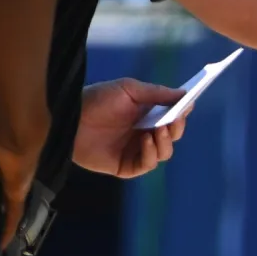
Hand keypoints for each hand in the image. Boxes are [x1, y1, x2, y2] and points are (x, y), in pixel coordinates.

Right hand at [0, 73, 49, 251]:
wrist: (17, 122)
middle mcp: (11, 166)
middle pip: (6, 187)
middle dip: (4, 199)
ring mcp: (18, 179)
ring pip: (12, 204)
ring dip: (7, 218)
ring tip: (0, 236)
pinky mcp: (17, 190)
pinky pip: (12, 215)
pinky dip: (8, 229)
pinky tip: (5, 246)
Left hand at [74, 78, 188, 178]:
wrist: (69, 118)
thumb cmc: (97, 99)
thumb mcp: (129, 89)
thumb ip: (156, 93)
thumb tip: (184, 94)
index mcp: (147, 115)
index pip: (173, 118)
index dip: (182, 113)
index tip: (187, 106)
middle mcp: (144, 133)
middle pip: (172, 137)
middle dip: (176, 129)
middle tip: (172, 121)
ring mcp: (135, 151)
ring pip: (164, 153)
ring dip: (165, 143)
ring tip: (157, 131)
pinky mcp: (124, 166)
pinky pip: (146, 165)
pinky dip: (151, 154)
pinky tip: (145, 141)